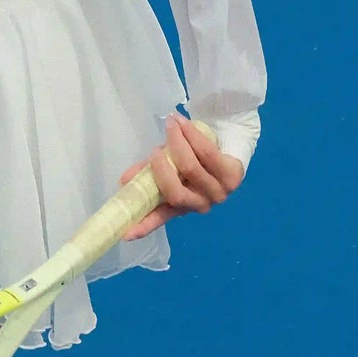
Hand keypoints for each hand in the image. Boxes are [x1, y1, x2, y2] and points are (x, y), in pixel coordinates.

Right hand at [120, 114, 244, 240]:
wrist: (223, 140)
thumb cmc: (191, 155)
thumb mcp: (167, 163)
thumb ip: (149, 171)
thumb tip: (124, 181)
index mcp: (182, 205)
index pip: (161, 218)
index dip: (144, 226)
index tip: (126, 233)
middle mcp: (201, 204)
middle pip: (175, 193)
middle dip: (161, 169)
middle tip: (154, 152)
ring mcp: (219, 193)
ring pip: (191, 169)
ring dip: (177, 143)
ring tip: (170, 124)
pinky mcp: (233, 176)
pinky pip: (207, 154)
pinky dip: (192, 135)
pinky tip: (182, 123)